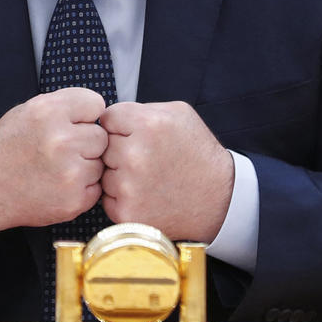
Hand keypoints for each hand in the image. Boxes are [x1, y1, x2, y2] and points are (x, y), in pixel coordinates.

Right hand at [0, 88, 107, 230]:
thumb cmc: (8, 147)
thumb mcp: (28, 110)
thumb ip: (64, 106)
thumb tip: (98, 111)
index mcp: (49, 112)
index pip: (95, 104)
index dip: (84, 115)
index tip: (73, 124)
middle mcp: (61, 140)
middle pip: (101, 136)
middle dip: (86, 142)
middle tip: (62, 150)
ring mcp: (70, 173)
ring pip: (100, 163)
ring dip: (85, 166)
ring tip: (58, 169)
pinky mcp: (74, 200)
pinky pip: (96, 187)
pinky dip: (83, 188)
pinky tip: (59, 185)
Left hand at [99, 101, 233, 241]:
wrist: (219, 199)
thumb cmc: (197, 153)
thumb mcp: (178, 114)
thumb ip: (141, 109)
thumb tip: (109, 116)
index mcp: (148, 124)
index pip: (107, 118)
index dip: (121, 126)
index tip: (136, 135)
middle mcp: (135, 154)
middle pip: (102, 145)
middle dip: (119, 149)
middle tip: (145, 158)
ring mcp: (129, 186)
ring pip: (103, 171)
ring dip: (118, 174)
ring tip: (147, 177)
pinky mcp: (126, 213)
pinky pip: (106, 197)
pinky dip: (120, 197)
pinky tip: (145, 195)